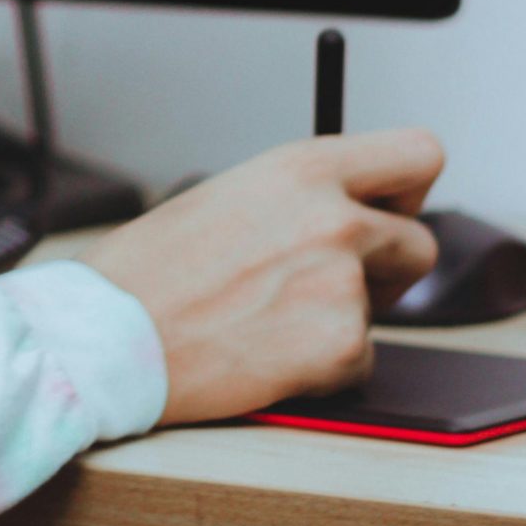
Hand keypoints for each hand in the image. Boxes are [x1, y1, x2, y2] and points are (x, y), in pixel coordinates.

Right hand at [82, 130, 442, 425]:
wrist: (107, 336)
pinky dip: (321, 370)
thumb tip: (348, 217)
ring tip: (267, 325)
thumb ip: (299, 201)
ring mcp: (342, 285)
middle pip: (419, 245)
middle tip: (328, 287)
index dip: (408, 190)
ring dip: (340, 322)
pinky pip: (360, 363)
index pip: (419, 154)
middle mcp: (334, 218)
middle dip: (385, 272)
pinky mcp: (340, 348)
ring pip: (382, 313)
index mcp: (304, 168)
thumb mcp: (228, 197)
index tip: (390, 211)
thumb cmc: (147, 272)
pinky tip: (264, 358)